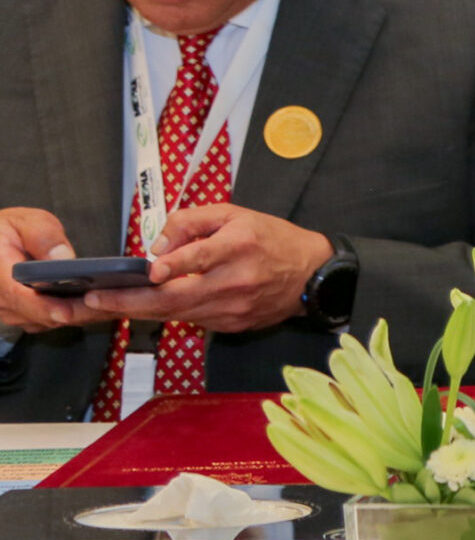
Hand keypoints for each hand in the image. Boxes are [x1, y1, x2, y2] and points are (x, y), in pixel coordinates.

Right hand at [0, 207, 113, 333]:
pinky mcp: (22, 314)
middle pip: (37, 315)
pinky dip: (71, 315)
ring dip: (76, 316)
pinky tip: (99, 306)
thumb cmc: (8, 229)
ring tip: (112, 307)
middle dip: (73, 313)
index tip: (68, 312)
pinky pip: (47, 321)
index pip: (17, 296)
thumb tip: (62, 257)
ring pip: (45, 322)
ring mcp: (9, 310)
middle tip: (110, 308)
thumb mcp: (25, 221)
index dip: (44, 307)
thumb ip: (42, 236)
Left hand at [86, 203, 333, 334]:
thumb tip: (157, 248)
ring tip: (106, 305)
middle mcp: (238, 280)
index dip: (174, 266)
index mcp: (241, 246)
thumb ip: (192, 222)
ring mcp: (235, 307)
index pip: (202, 257)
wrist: (313, 276)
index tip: (148, 272)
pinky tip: (147, 308)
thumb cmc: (273, 239)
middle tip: (96, 300)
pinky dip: (169, 313)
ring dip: (140, 310)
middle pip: (177, 297)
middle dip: (131, 301)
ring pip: (178, 312)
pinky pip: (193, 319)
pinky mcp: (233, 325)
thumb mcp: (236, 214)